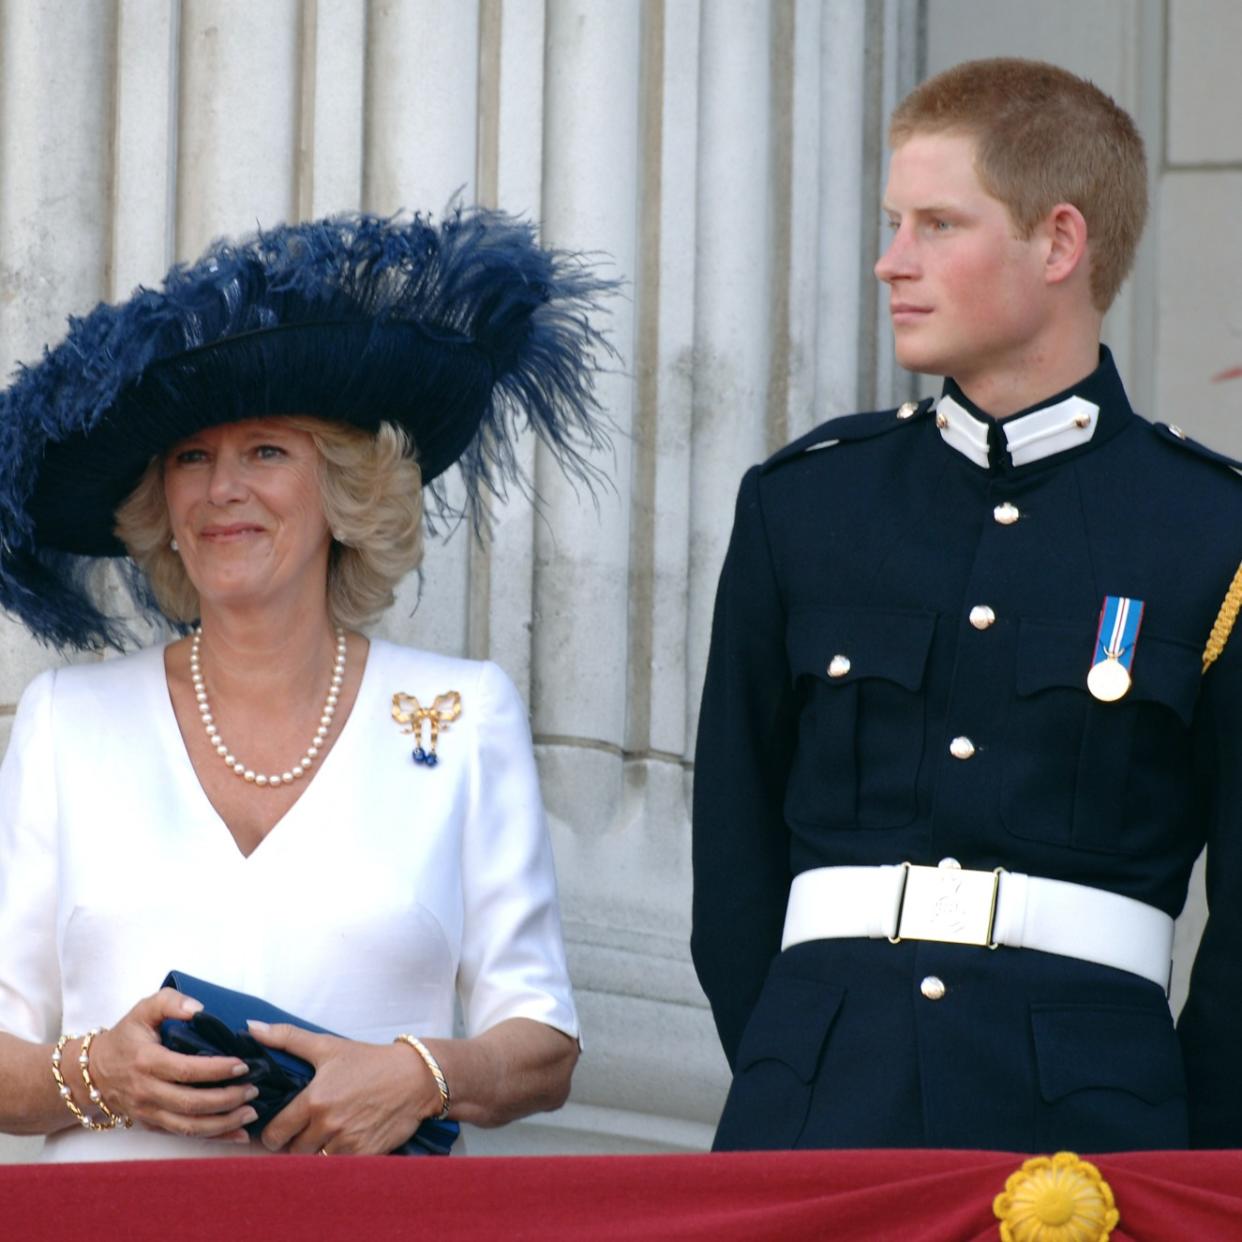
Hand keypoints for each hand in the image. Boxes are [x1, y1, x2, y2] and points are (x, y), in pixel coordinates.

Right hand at [86, 988, 257, 1142]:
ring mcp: (149, 1113)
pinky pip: (184, 1135)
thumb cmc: (126, 1037)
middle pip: (190, 1103)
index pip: (185, 1070)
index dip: (215, 1070)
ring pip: (188, 1126)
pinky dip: (213, 1138)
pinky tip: (238, 1135)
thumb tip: (198, 1009)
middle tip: (253, 1089)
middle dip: (226, 1099)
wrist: (93, 1073)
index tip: (242, 1064)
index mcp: (147, 1062)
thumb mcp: (144, 1010)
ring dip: (223, 1123)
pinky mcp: (152, 1125)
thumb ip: (170, 1002)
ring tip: (251, 1112)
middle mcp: (146, 1092)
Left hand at [247, 1021, 441, 1154]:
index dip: (274, 1132)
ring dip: (316, 1152)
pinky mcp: (364, 1155)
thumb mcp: (328, 1046)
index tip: (281, 1127)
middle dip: (295, 1142)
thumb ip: (287, 1038)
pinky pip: (337, 1168)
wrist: (414, 1077)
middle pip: (293, 1150)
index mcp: (314, 1100)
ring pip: (314, 1161)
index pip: (275, 1133)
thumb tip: (251, 1027)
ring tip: (324, 1135)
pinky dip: (337, 1158)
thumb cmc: (369, 1061)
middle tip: (304, 1129)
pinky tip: (344, 1142)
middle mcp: (328, 1124)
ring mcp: (347, 1142)